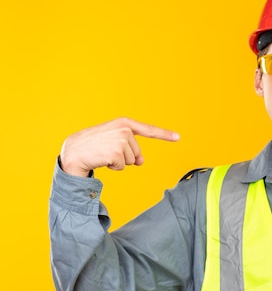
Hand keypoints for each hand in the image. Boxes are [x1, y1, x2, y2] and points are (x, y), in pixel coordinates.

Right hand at [59, 117, 179, 176]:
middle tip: (108, 152)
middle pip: (137, 153)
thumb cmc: (94, 146)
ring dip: (119, 162)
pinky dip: (114, 167)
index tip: (178, 137)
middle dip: (125, 157)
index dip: (165, 134)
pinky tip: (103, 160)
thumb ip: (130, 149)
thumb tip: (141, 162)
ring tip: (104, 154)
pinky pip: (123, 166)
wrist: (74, 150)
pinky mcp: (116, 151)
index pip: (148, 130)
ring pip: (132, 160)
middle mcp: (124, 129)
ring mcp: (120, 140)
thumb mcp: (114, 143)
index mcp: (124, 123)